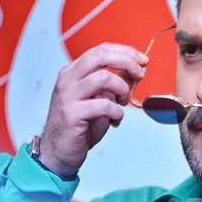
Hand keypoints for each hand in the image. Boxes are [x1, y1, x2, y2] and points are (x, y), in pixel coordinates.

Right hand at [39, 43, 147, 176]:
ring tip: (124, 102)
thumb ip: (115, 84)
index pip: (101, 50)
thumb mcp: (101, 100)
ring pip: (103, 78)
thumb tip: (135, 70)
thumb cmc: (80, 127)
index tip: (142, 60)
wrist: (58, 152)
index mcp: (74, 72)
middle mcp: (68, 79)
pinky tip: (115, 121)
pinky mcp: (72, 114)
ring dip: (122, 89)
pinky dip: (117, 112)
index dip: (125, 52)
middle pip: (100, 56)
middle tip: (140, 72)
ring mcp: (68, 96)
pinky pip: (103, 105)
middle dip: (126, 61)